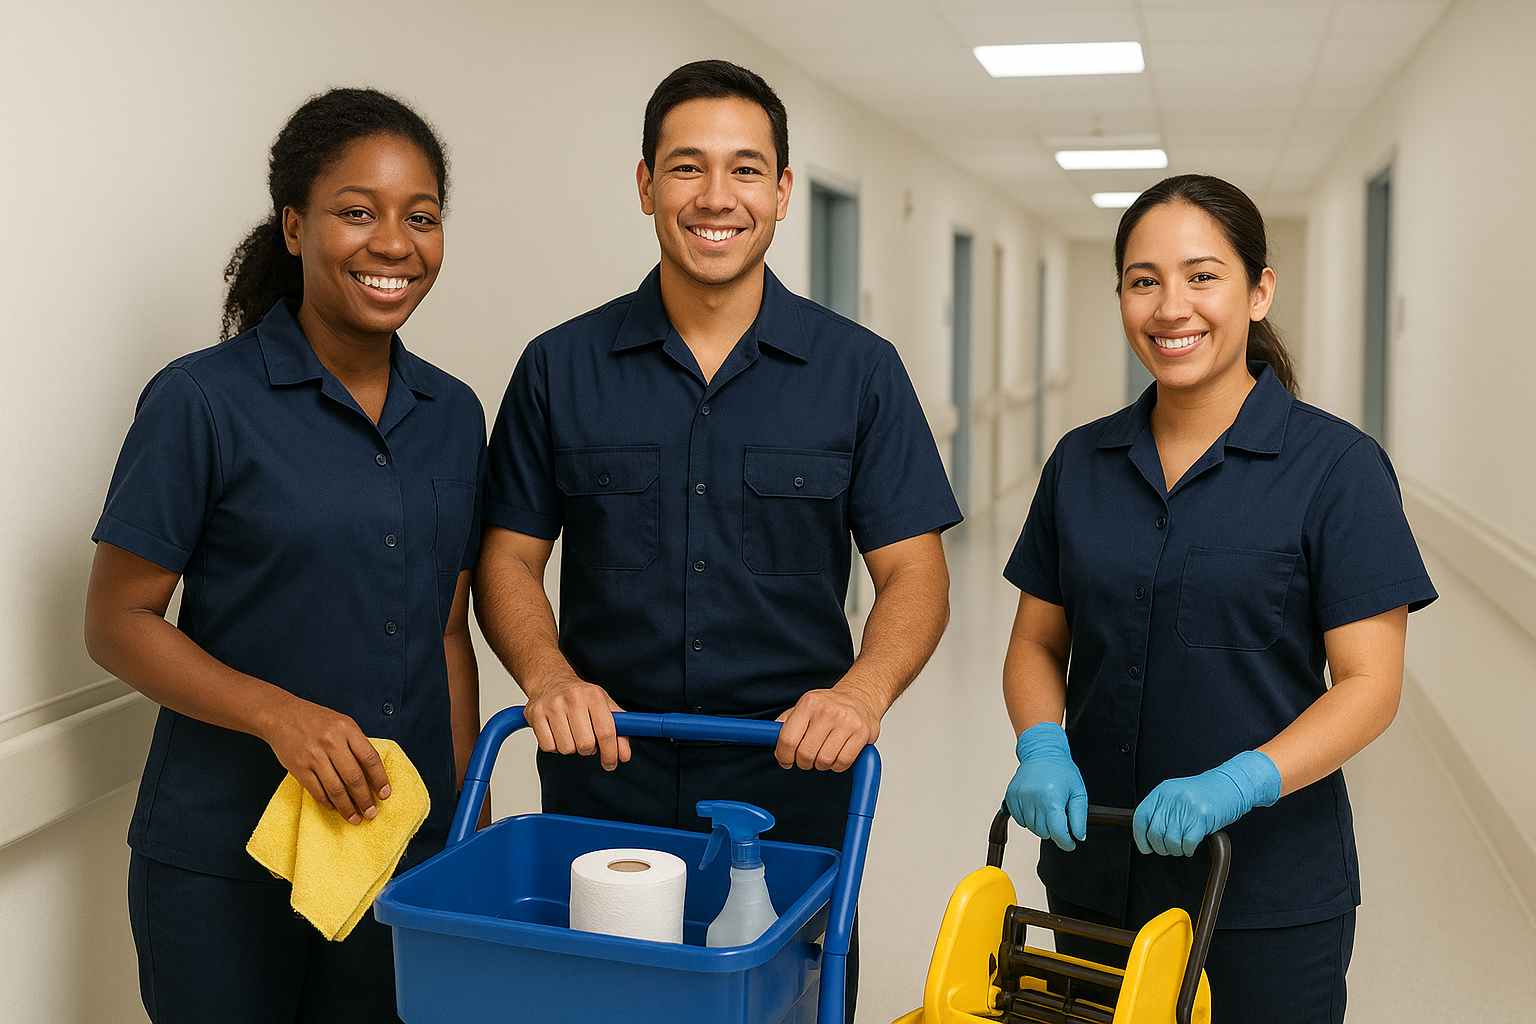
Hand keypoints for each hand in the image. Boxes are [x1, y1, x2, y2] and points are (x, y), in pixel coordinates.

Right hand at [265, 699, 390, 824]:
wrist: (282, 715)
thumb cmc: (316, 720)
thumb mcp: (343, 723)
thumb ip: (357, 743)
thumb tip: (372, 773)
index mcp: (347, 729)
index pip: (370, 758)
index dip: (380, 779)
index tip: (385, 794)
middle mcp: (332, 742)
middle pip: (354, 778)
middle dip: (365, 800)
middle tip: (371, 813)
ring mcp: (314, 756)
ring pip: (336, 789)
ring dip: (347, 807)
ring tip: (355, 818)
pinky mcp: (299, 767)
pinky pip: (317, 790)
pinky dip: (327, 802)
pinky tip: (334, 808)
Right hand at [522, 673, 629, 769]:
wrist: (551, 679)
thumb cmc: (581, 696)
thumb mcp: (605, 707)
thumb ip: (620, 732)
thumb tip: (624, 756)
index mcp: (594, 695)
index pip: (606, 732)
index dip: (610, 753)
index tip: (610, 763)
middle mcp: (573, 698)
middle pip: (585, 744)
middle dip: (588, 750)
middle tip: (586, 741)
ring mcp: (552, 705)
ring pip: (566, 748)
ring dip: (571, 748)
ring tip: (571, 735)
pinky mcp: (535, 714)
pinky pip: (548, 747)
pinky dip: (554, 747)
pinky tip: (557, 734)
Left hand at [774, 687, 881, 771]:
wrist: (862, 696)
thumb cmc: (831, 704)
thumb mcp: (806, 705)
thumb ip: (787, 721)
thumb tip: (769, 735)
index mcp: (809, 703)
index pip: (788, 738)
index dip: (783, 756)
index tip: (785, 760)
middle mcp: (827, 711)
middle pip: (805, 753)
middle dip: (803, 762)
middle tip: (806, 759)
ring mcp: (846, 722)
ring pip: (824, 761)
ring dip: (821, 764)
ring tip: (823, 754)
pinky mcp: (861, 733)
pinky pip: (843, 762)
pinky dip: (837, 766)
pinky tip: (837, 755)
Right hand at [1006, 722, 1087, 851]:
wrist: (1042, 753)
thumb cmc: (1062, 771)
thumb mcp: (1078, 792)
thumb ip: (1079, 817)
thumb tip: (1078, 837)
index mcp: (1051, 797)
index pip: (1057, 832)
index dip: (1066, 842)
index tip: (1070, 844)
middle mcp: (1033, 798)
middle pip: (1043, 832)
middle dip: (1054, 830)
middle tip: (1059, 817)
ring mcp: (1019, 797)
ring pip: (1031, 828)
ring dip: (1041, 824)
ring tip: (1048, 808)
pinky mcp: (1010, 796)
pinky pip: (1019, 820)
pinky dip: (1028, 819)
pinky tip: (1036, 806)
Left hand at [1133, 750, 1281, 855]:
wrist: (1230, 785)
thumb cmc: (1204, 793)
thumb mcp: (1177, 794)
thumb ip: (1162, 809)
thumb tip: (1145, 834)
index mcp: (1162, 791)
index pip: (1141, 817)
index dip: (1140, 837)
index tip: (1146, 847)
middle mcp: (1172, 798)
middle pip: (1155, 832)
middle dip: (1160, 847)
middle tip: (1168, 848)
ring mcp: (1187, 808)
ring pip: (1171, 841)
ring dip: (1175, 850)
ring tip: (1182, 846)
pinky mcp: (1202, 818)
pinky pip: (1187, 843)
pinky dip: (1188, 850)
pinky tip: (1191, 846)